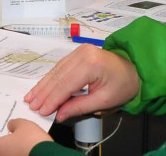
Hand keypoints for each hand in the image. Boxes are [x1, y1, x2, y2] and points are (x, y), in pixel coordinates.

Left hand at [0, 119, 51, 155]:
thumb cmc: (32, 142)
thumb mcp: (23, 124)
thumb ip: (14, 123)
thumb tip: (12, 125)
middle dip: (2, 142)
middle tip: (10, 134)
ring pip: (5, 154)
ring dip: (10, 150)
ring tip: (20, 141)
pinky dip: (18, 154)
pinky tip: (26, 149)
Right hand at [24, 45, 139, 122]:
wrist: (134, 69)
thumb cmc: (122, 86)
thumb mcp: (103, 101)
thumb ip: (79, 106)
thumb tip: (59, 114)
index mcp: (91, 64)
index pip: (66, 84)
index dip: (52, 99)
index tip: (40, 110)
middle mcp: (82, 53)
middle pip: (58, 76)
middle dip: (44, 92)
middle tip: (31, 105)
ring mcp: (80, 50)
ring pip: (56, 70)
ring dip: (43, 85)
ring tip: (31, 97)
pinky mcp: (78, 52)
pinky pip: (61, 66)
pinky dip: (51, 78)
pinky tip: (42, 87)